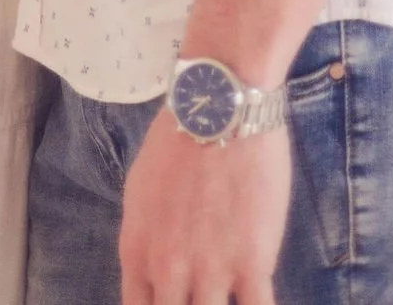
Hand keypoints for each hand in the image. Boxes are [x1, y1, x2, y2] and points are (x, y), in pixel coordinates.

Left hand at [118, 106, 290, 304]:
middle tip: (201, 294)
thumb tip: (156, 271)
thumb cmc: (177, 140)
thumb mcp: (140, 192)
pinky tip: (256, 299)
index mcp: (136, 252)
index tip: (175, 302)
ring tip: (229, 294)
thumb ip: (146, 240)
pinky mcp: (253, 264)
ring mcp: (211, 270)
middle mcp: (168, 270)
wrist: (220, 106)